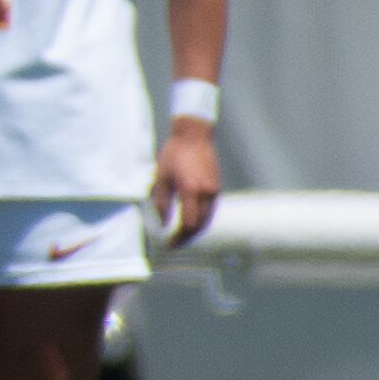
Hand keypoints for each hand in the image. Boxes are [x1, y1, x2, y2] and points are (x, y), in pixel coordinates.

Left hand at [152, 119, 221, 245]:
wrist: (193, 136)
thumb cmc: (174, 154)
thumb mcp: (161, 178)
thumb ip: (162, 203)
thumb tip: (163, 223)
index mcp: (191, 190)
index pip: (189, 224)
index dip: (180, 237)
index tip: (170, 244)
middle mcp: (206, 193)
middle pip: (201, 225)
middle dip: (188, 237)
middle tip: (175, 243)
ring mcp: (214, 190)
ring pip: (208, 218)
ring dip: (196, 230)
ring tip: (182, 235)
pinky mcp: (217, 187)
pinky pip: (210, 209)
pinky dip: (202, 219)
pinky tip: (191, 220)